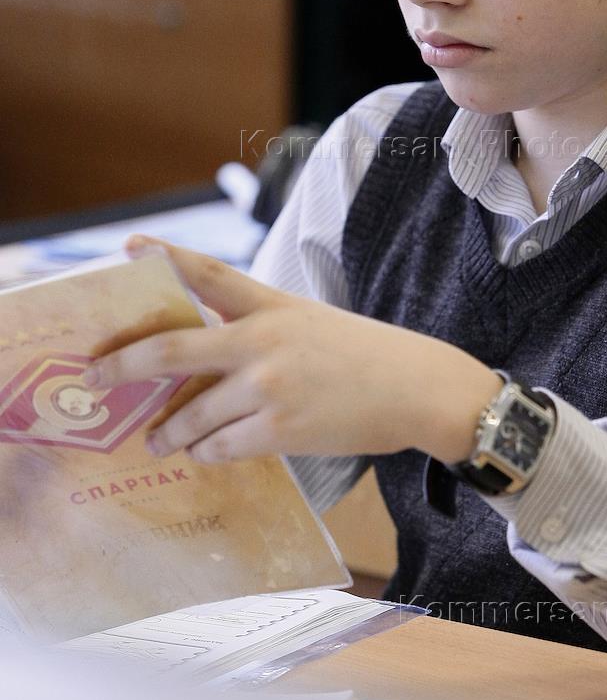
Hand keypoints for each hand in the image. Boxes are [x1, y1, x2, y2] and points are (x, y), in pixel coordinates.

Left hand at [84, 237, 502, 465]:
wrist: (416, 388)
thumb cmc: (364, 355)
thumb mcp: (308, 322)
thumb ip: (258, 329)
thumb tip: (202, 358)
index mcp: (272, 305)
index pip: (210, 274)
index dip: (166, 257)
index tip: (130, 247)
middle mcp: (262, 341)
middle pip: (173, 350)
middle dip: (125, 364)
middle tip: (98, 376)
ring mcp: (267, 386)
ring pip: (192, 415)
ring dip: (168, 431)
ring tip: (157, 439)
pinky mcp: (278, 429)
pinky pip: (220, 446)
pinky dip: (206, 452)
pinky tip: (202, 452)